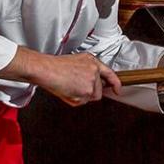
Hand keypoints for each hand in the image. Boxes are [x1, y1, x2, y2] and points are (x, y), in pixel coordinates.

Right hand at [0, 48, 121, 106]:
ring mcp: (92, 81)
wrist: (45, 69)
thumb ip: (87, 71)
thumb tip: (90, 83)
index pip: (109, 73)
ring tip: (68, 87)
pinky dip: (74, 100)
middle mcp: (94, 70)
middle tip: (73, 87)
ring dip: (80, 96)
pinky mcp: (87, 91)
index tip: (118, 89)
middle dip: (88, 92)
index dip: (115, 83)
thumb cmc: (54, 66)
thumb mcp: (75, 61)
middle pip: (98, 91)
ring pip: (90, 97)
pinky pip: (82, 102)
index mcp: (92, 61)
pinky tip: (66, 91)